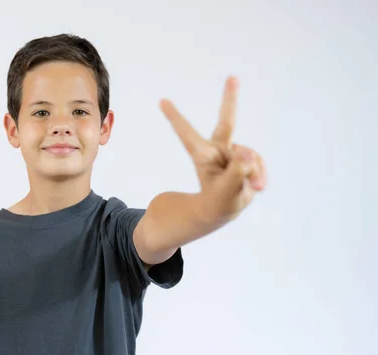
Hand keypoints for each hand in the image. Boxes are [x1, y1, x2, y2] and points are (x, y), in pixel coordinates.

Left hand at [160, 76, 266, 222]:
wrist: (224, 211)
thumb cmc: (217, 202)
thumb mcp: (224, 194)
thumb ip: (237, 174)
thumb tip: (249, 155)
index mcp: (202, 156)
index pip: (187, 134)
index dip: (175, 118)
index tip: (161, 101)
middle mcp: (218, 150)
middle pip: (226, 123)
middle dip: (230, 99)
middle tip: (233, 77)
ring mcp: (234, 154)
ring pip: (250, 157)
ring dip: (252, 174)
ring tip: (252, 188)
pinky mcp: (246, 160)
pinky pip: (258, 164)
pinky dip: (259, 176)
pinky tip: (258, 186)